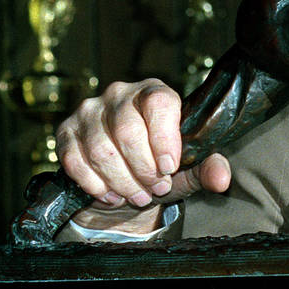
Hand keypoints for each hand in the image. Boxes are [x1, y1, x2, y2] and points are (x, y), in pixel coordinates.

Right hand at [56, 79, 231, 233]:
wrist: (124, 177)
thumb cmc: (160, 165)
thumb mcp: (187, 169)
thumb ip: (206, 169)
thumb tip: (222, 178)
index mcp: (154, 92)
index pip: (159, 104)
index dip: (164, 139)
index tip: (169, 169)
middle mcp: (119, 94)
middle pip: (128, 130)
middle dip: (143, 169)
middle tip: (155, 190)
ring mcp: (89, 110)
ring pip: (101, 150)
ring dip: (121, 181)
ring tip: (137, 196)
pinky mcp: (66, 131)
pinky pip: (75, 160)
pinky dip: (94, 184)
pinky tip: (110, 195)